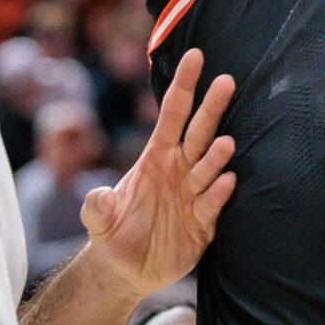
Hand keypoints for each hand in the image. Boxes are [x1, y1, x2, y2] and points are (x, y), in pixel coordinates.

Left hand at [78, 48, 237, 297]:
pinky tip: (227, 181)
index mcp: (156, 156)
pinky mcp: (204, 222)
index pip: (173, 113)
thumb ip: (96, 206)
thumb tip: (98, 197)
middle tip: (226, 81)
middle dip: (212, 107)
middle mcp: (179, 168)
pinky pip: (213, 204)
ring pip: (209, 166)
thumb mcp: (98, 219)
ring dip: (218, 155)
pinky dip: (220, 193)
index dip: (184, 85)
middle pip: (198, 132)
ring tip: (227, 143)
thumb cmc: (114, 232)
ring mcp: (194, 193)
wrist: (126, 270)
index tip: (195, 55)